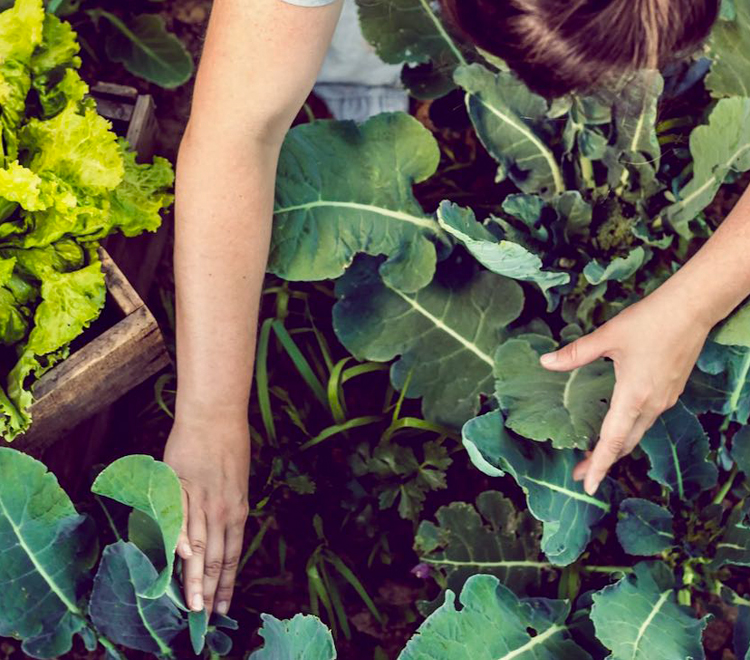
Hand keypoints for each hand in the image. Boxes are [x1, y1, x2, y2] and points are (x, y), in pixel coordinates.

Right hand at [163, 412, 249, 617]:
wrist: (214, 415)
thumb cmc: (227, 446)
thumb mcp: (236, 482)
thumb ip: (227, 509)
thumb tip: (219, 535)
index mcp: (238, 509)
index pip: (233, 555)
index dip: (228, 583)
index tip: (223, 607)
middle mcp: (222, 509)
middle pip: (216, 558)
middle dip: (210, 591)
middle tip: (204, 619)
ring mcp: (201, 498)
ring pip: (198, 545)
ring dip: (194, 578)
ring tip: (191, 605)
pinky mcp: (180, 486)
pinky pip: (178, 518)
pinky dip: (178, 539)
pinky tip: (178, 561)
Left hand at [539, 289, 712, 495]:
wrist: (692, 309)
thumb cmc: (650, 321)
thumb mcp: (607, 336)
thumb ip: (576, 354)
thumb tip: (545, 362)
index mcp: (633, 396)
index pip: (612, 441)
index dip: (599, 465)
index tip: (588, 485)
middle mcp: (652, 404)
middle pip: (625, 443)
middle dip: (603, 461)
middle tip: (581, 473)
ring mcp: (665, 399)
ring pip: (638, 432)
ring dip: (616, 445)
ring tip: (595, 453)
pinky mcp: (671, 391)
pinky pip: (647, 419)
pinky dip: (630, 429)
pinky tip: (618, 423)